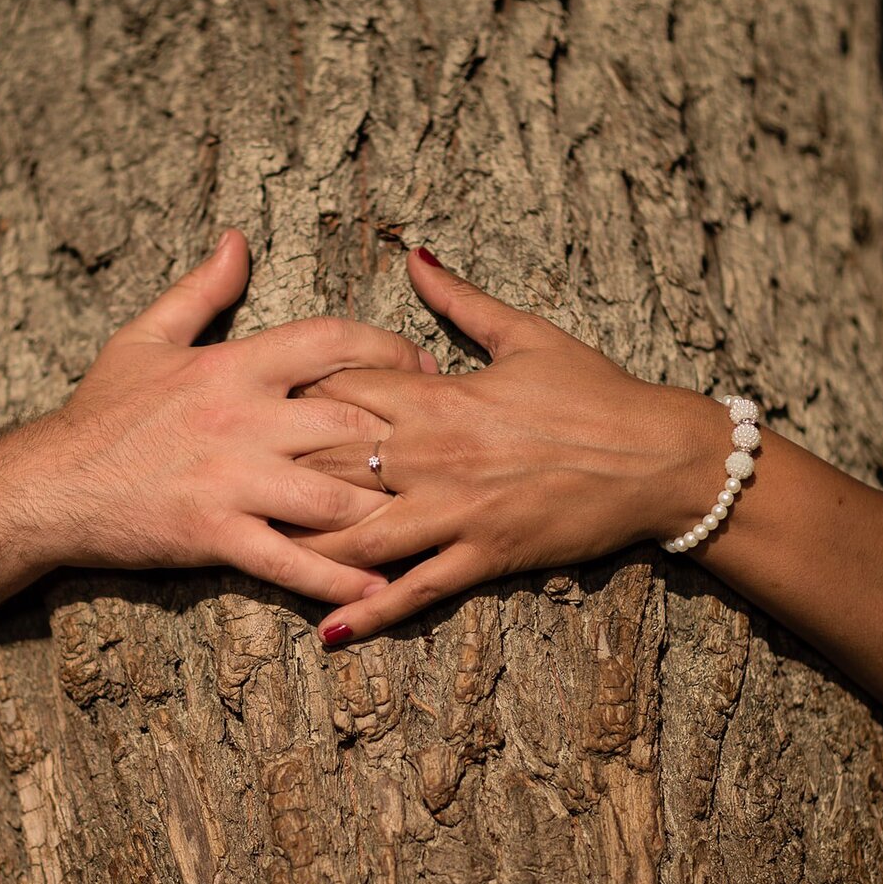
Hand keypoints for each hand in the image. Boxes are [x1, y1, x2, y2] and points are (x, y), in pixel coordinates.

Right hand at [11, 228, 439, 602]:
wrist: (49, 484)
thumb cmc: (101, 413)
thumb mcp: (145, 337)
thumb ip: (202, 290)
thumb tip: (238, 239)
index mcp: (234, 365)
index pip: (331, 341)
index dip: (388, 350)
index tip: (424, 368)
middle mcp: (243, 419)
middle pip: (351, 420)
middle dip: (405, 437)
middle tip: (447, 450)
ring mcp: (232, 480)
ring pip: (334, 494)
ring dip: (386, 508)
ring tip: (429, 518)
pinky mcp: (216, 535)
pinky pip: (291, 560)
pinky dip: (339, 576)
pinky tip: (379, 586)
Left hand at [292, 248, 723, 640]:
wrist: (659, 456)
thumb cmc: (595, 392)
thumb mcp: (526, 334)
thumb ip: (460, 301)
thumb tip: (415, 255)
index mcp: (439, 395)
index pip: (341, 390)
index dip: (291, 398)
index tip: (253, 404)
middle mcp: (434, 455)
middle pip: (331, 465)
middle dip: (275, 475)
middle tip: (223, 484)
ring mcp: (457, 512)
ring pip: (360, 535)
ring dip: (305, 548)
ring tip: (253, 558)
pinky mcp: (485, 556)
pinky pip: (418, 590)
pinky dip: (372, 610)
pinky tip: (328, 628)